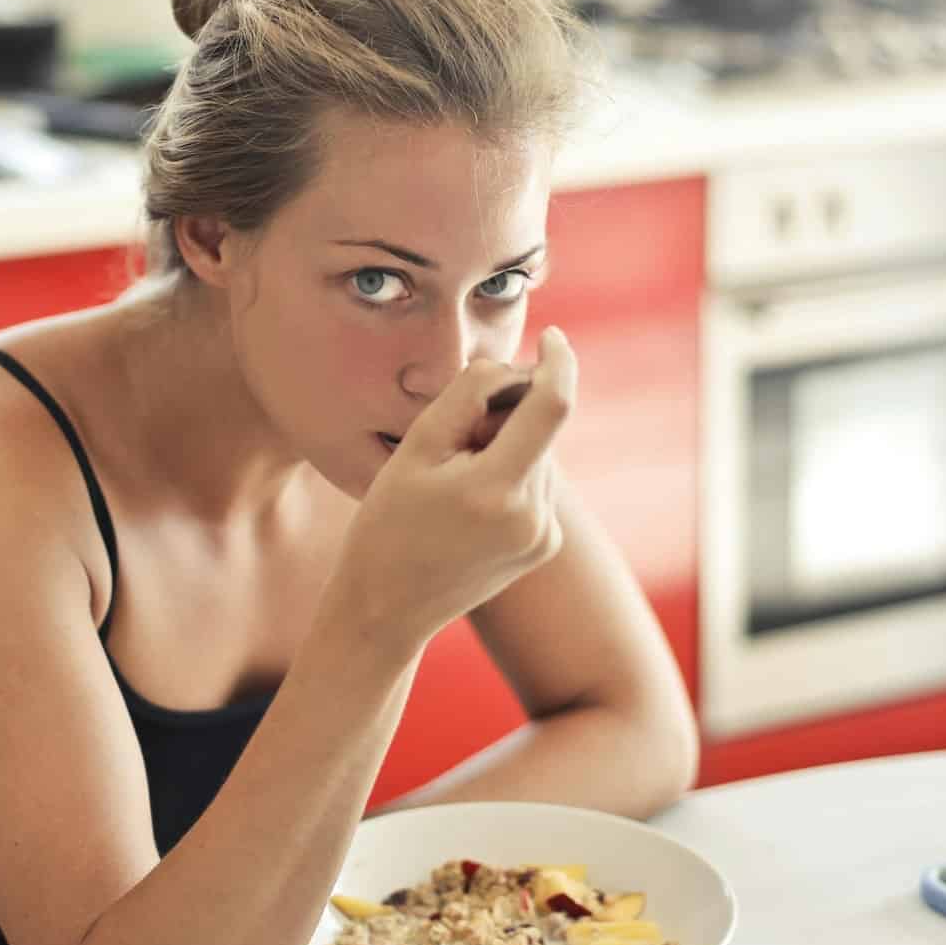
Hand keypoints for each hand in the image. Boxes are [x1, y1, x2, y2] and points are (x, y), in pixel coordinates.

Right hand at [324, 327, 576, 655]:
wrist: (387, 608)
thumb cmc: (388, 522)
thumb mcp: (416, 448)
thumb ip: (469, 394)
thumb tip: (514, 367)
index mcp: (498, 489)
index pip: (553, 405)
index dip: (558, 362)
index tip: (553, 336)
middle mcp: (533, 516)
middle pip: (541, 430)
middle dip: (509, 414)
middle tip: (454, 441)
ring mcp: (544, 535)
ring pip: (540, 456)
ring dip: (508, 447)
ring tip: (454, 482)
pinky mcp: (545, 546)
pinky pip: (537, 485)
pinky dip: (511, 475)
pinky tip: (469, 505)